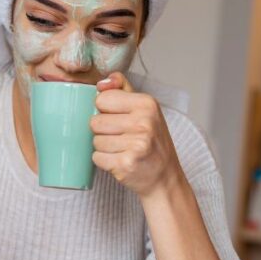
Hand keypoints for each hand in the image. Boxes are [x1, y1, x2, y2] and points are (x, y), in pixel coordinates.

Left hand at [91, 72, 183, 198]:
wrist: (165, 177)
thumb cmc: (152, 141)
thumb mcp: (145, 109)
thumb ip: (122, 89)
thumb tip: (102, 82)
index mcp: (147, 104)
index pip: (102, 99)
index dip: (105, 110)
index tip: (120, 118)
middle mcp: (144, 122)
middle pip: (96, 121)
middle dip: (103, 131)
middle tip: (122, 137)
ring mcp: (136, 144)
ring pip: (95, 140)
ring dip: (104, 147)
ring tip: (123, 150)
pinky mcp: (126, 164)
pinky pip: (97, 157)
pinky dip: (104, 161)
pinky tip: (120, 160)